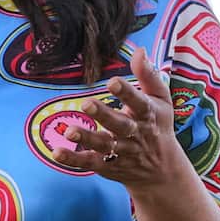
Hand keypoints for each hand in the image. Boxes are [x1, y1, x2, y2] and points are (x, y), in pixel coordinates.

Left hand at [52, 47, 184, 188]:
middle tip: (86, 104)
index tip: (112, 82)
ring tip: (69, 131)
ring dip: (86, 138)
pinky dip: (74, 159)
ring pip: (103, 146)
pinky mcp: (108, 166)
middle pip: (120, 125)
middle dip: (104, 115)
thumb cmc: (157, 126)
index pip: (138, 102)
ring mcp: (121, 152)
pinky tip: (57, 152)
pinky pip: (90, 163)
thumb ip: (148, 75)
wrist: (163, 171)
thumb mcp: (161, 100)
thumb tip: (139, 50)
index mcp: (148, 114)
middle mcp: (135, 134)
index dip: (126, 93)